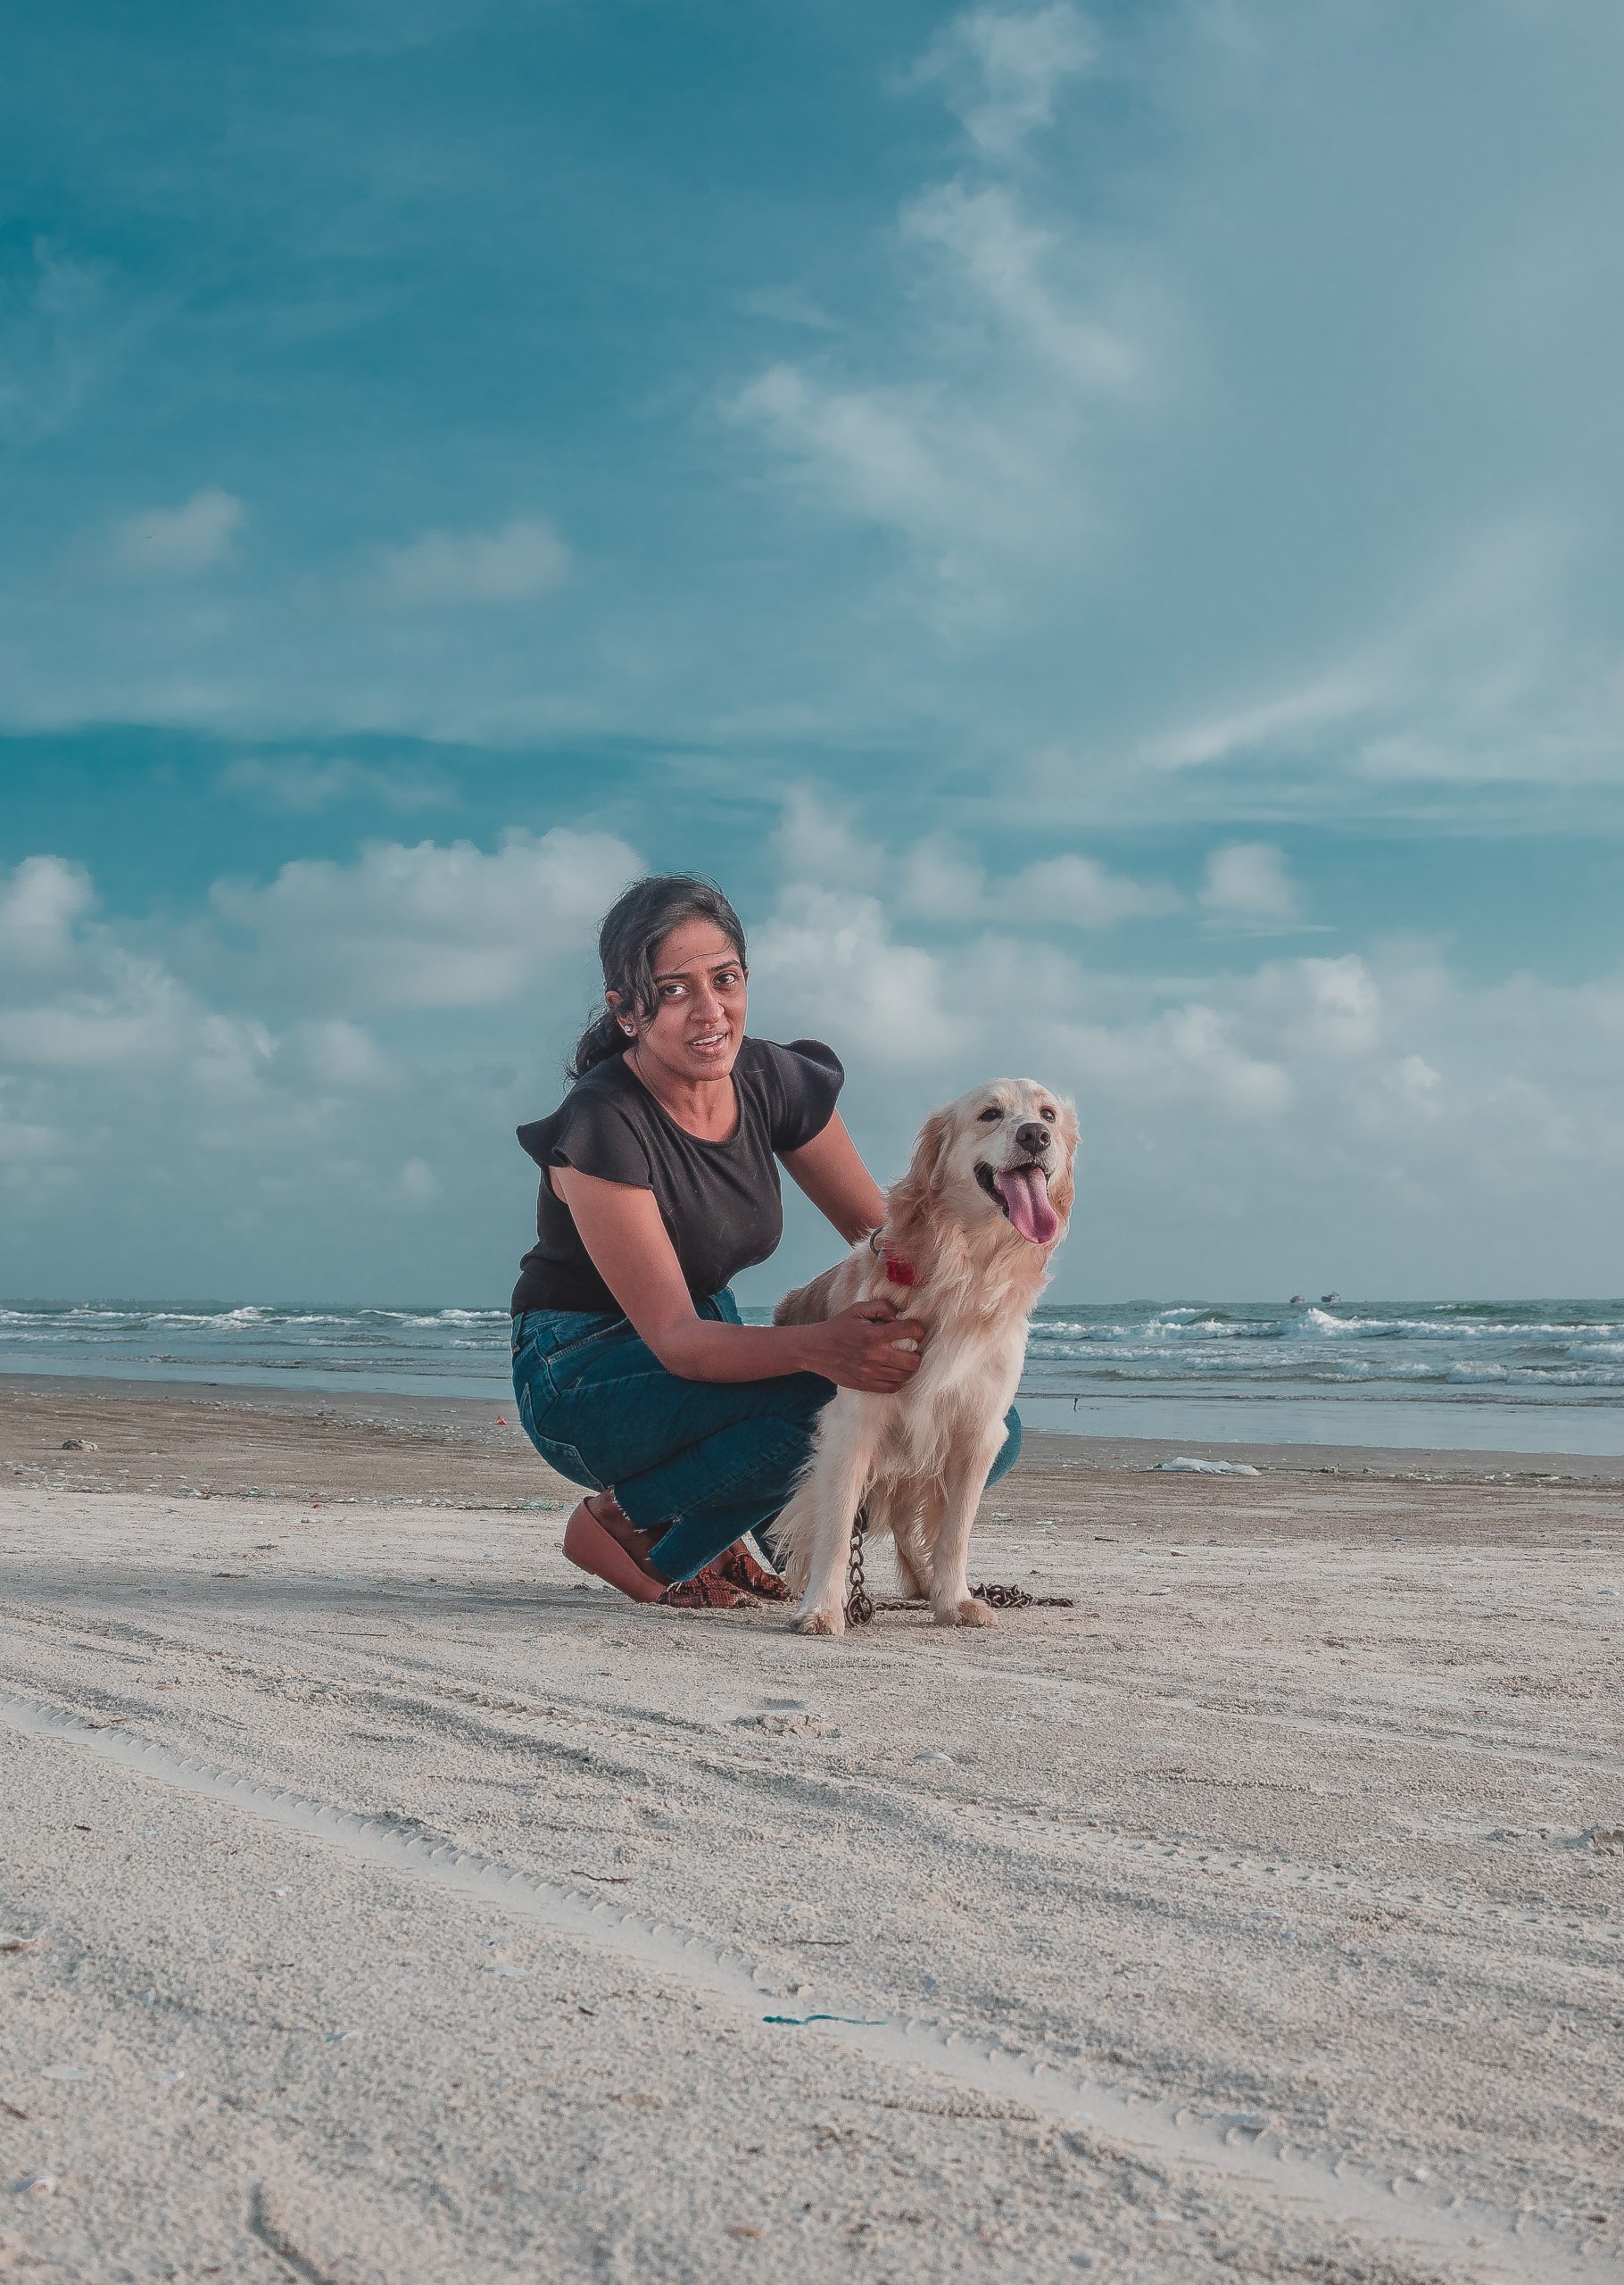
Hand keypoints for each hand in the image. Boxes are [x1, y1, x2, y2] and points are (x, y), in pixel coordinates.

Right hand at [811, 1300, 925, 1392]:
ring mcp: (870, 1373)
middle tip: (911, 1348)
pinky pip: (893, 1387)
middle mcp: (874, 1355)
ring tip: (903, 1360)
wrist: (816, 1349)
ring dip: (909, 1367)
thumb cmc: (838, 1327)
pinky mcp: (865, 1385)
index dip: (918, 1329)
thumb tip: (901, 1314)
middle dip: (917, 1352)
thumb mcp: (857, 1310)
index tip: (915, 1330)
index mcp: (873, 1334)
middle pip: (913, 1360)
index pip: (910, 1331)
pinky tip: (895, 1372)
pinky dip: (899, 1380)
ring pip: (905, 1375)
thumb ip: (881, 1307)